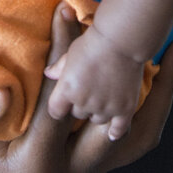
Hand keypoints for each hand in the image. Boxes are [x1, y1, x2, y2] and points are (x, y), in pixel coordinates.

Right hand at [0, 4, 172, 172]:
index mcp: (35, 163)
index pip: (62, 101)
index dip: (65, 54)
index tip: (68, 12)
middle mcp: (68, 171)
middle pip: (123, 130)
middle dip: (154, 88)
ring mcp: (83, 169)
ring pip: (136, 138)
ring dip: (161, 98)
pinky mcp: (89, 162)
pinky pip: (129, 137)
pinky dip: (149, 106)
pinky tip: (158, 71)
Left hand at [44, 25, 144, 141]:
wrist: (121, 40)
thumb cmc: (93, 43)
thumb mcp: (70, 53)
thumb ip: (59, 68)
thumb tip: (48, 74)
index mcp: (67, 90)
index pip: (56, 111)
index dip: (59, 106)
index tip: (64, 101)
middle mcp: (85, 103)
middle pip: (78, 114)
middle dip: (81, 103)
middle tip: (90, 87)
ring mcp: (105, 107)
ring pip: (97, 119)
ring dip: (98, 111)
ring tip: (104, 95)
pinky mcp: (124, 108)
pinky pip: (118, 128)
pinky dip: (115, 131)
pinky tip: (112, 133)